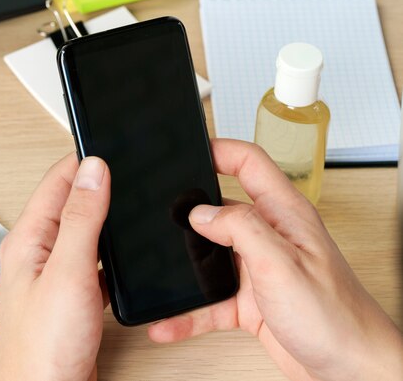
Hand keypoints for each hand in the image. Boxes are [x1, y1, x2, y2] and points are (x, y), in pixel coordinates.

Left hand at [0, 154, 110, 380]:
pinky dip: (110, 248)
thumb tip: (93, 171)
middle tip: (128, 165)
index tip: (112, 143)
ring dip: (105, 214)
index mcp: (30, 239)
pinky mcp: (73, 293)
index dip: (84, 159)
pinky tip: (125, 248)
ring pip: (85, 230)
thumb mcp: (67, 273)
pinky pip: (94, 258)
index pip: (57, 180)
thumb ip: (81, 220)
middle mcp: (40, 252)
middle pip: (71, 202)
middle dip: (99, 182)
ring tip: (130, 198)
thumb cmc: (44, 347)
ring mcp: (57, 273)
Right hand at [148, 139, 402, 380]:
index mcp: (284, 215)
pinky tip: (171, 321)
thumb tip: (201, 213)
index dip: (220, 150)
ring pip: (210, 258)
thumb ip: (240, 229)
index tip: (190, 150)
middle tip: (160, 216)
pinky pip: (210, 301)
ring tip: (161, 273)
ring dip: (185, 269)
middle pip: (222, 209)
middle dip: (189, 211)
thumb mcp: (281, 263)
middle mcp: (270, 237)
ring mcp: (258, 269)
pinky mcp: (250, 301)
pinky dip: (189, 312)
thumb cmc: (335, 317)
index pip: (249, 164)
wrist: (349, 370)